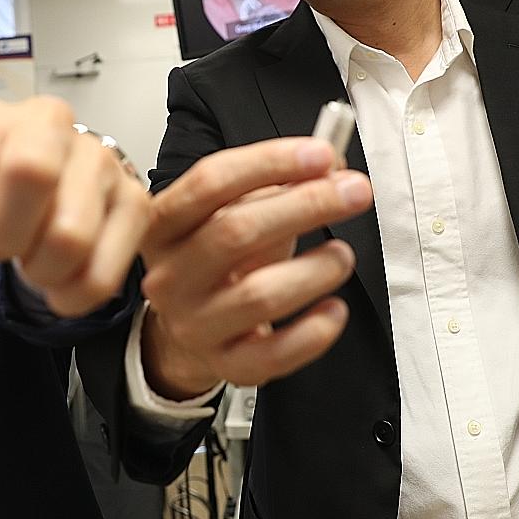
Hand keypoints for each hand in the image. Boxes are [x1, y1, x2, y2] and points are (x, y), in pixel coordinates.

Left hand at [0, 97, 149, 316]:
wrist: (41, 194)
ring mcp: (96, 158)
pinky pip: (102, 272)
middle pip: (29, 172)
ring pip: (69, 236)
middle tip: (2, 252)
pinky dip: (74, 293)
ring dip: (42, 272)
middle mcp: (45, 124)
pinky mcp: (133, 198)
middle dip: (7, 238)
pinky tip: (61, 279)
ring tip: (33, 260)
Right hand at [139, 138, 372, 394]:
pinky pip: (276, 353)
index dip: (270, 162)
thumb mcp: (234, 210)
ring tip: (342, 255)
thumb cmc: (219, 261)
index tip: (322, 154)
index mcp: (164, 224)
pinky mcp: (225, 364)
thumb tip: (332, 166)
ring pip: (260, 295)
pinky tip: (334, 309)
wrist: (189, 328)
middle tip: (354, 192)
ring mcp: (194, 323)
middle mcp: (170, 275)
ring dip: (316, 269)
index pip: (210, 182)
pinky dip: (315, 331)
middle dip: (306, 205)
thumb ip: (278, 183)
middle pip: (236, 232)